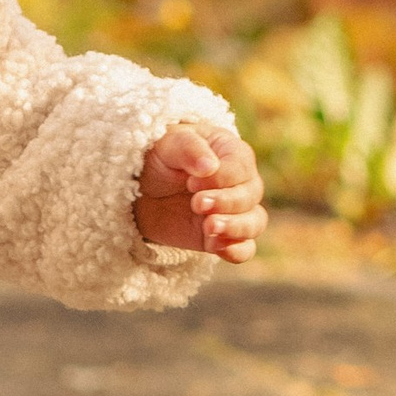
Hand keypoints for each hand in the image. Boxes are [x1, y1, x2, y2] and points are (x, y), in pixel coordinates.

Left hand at [135, 121, 264, 261]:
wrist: (141, 190)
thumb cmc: (159, 158)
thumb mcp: (168, 145)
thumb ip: (189, 149)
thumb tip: (210, 167)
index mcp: (232, 153)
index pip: (241, 167)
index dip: (220, 179)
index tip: (191, 183)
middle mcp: (240, 183)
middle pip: (250, 196)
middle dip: (226, 202)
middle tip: (196, 204)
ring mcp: (234, 212)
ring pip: (254, 223)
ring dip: (235, 227)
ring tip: (208, 227)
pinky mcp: (223, 236)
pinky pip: (244, 249)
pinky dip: (237, 251)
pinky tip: (218, 248)